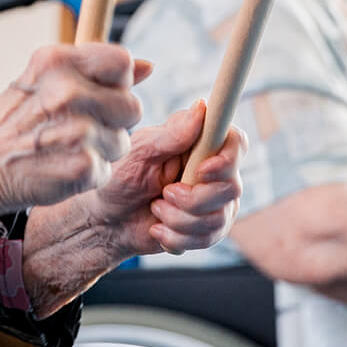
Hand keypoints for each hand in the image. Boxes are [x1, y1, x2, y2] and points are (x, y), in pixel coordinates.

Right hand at [0, 43, 144, 209]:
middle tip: (82, 124)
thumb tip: (149, 66)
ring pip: (123, 140)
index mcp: (58, 62)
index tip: (103, 91)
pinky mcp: (83, 167)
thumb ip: (97, 70)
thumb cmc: (16, 118)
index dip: (119, 79)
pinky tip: (64, 164)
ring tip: (68, 146)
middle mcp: (68, 93)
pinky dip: (91, 171)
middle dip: (115, 118)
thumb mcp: (46, 78)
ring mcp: (77, 132)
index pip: (122, 61)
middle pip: (133, 105)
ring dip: (103, 147)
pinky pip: (108, 167)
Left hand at [86, 100, 247, 256]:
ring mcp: (215, 201)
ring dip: (178, 219)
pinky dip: (176, 237)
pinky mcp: (209, 228)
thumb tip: (201, 107)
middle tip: (164, 193)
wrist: (109, 219)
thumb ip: (172, 134)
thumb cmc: (122, 177)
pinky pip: (207, 239)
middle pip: (231, 187)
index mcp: (200, 144)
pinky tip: (159, 228)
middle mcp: (215, 171)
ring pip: (218, 218)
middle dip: (192, 199)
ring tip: (156, 209)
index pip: (236, 143)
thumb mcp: (140, 152)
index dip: (227, 159)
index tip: (201, 171)